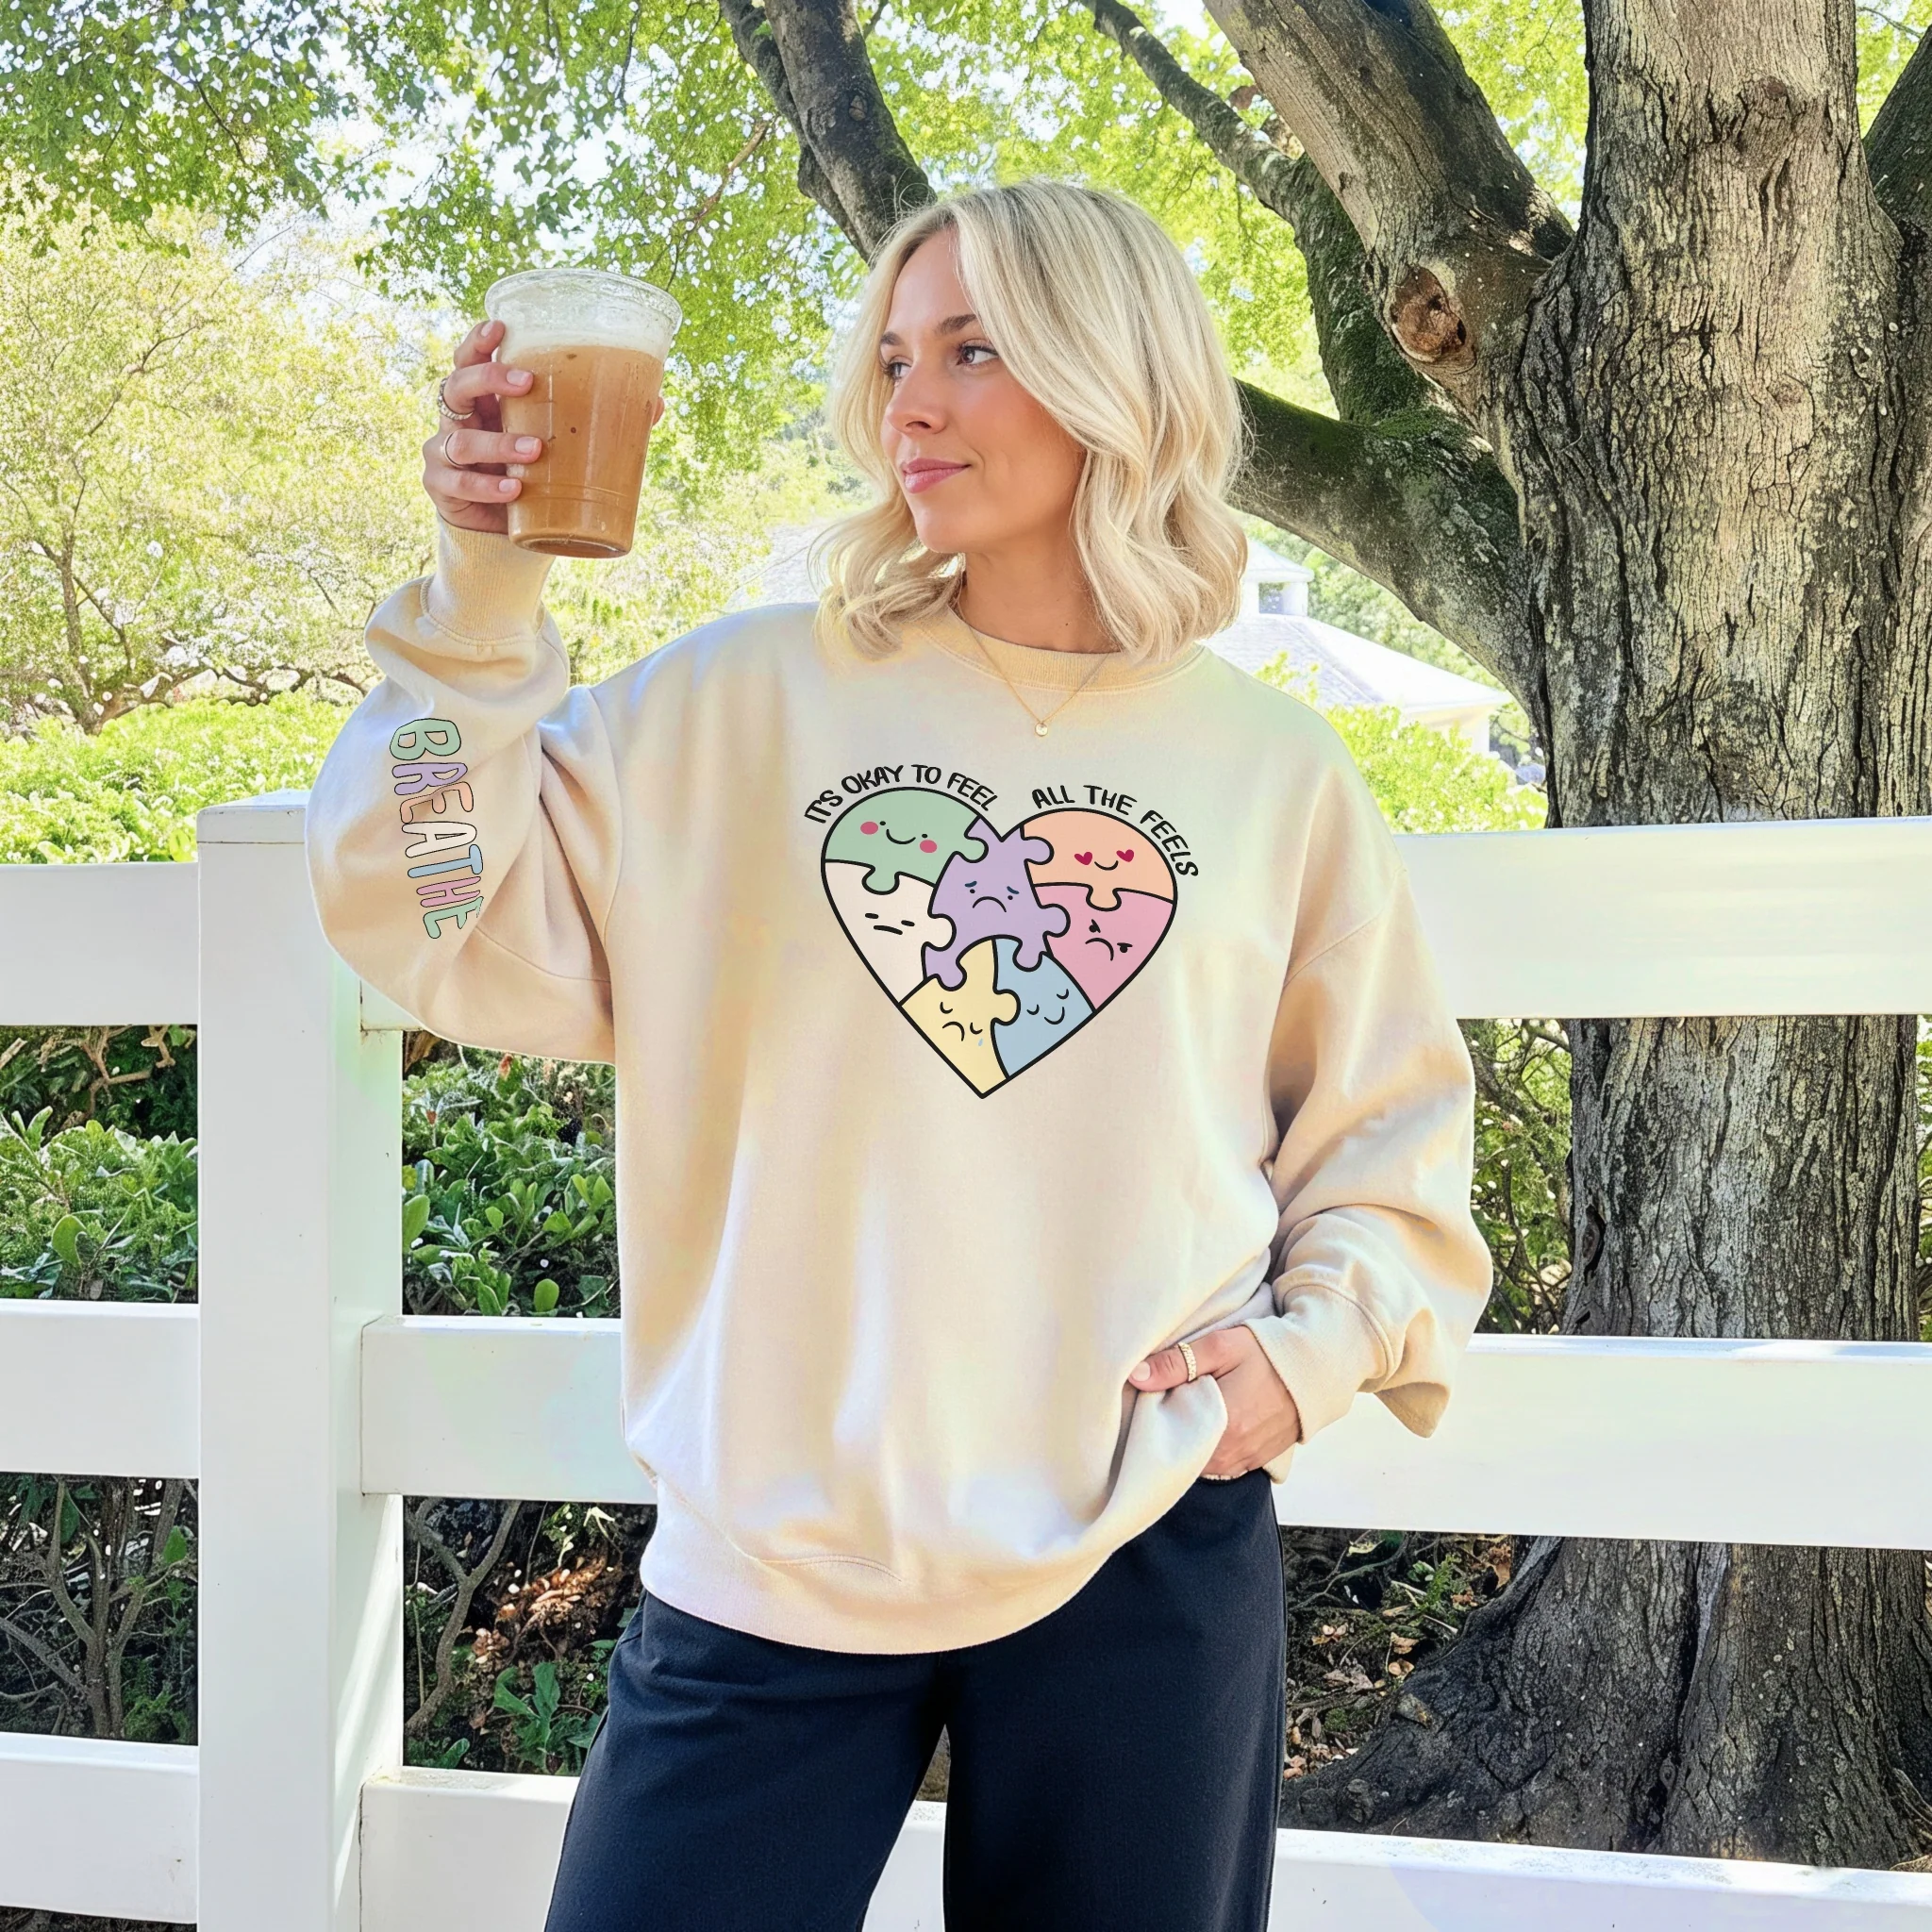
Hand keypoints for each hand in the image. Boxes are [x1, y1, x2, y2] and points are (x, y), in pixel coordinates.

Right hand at [423, 318, 669, 534]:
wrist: (499, 525)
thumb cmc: (529, 470)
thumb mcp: (556, 443)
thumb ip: (597, 422)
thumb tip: (656, 403)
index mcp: (485, 399)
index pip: (470, 359)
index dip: (479, 341)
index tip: (501, 328)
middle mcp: (460, 419)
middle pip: (459, 385)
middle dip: (490, 379)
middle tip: (527, 382)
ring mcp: (445, 452)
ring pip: (462, 440)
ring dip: (499, 443)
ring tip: (535, 450)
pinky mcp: (441, 487)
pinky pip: (457, 484)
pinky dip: (486, 487)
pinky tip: (513, 489)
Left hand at [1128, 1325, 1301, 1478]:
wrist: (1315, 1367)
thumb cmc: (1268, 1353)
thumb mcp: (1221, 1347)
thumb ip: (1177, 1362)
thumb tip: (1136, 1376)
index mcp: (1223, 1426)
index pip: (1169, 1438)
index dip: (1155, 1420)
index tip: (1151, 1399)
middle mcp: (1233, 1453)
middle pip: (1183, 1454)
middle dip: (1170, 1433)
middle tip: (1169, 1403)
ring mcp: (1245, 1461)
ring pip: (1199, 1464)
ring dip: (1189, 1443)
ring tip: (1189, 1411)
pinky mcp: (1255, 1462)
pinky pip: (1219, 1466)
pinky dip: (1208, 1451)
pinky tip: (1208, 1426)